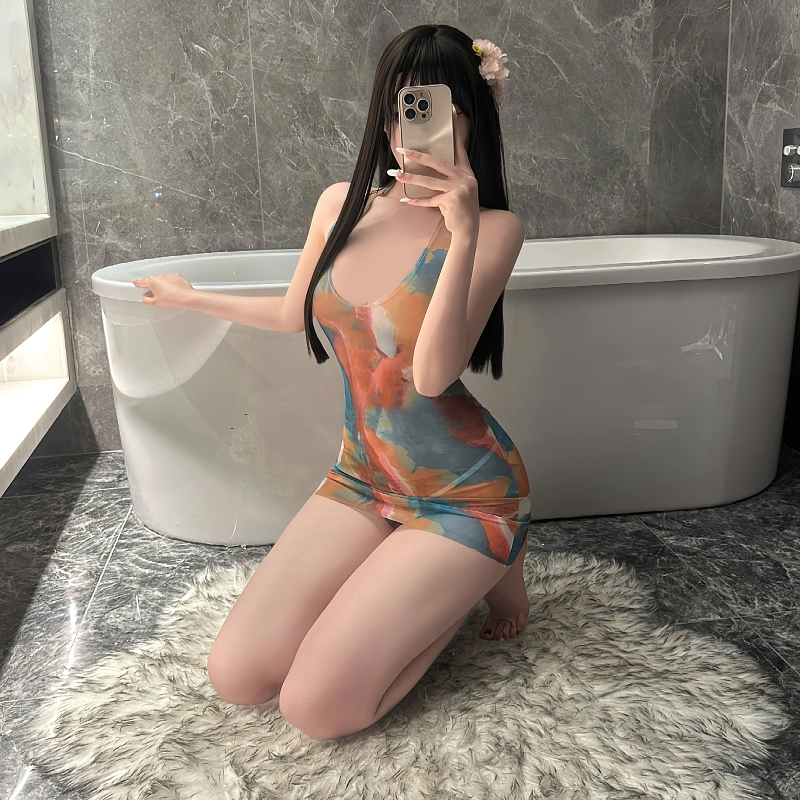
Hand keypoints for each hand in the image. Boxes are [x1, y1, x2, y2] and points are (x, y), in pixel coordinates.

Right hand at [131, 273, 194, 307]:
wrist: (186, 297)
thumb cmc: (172, 299)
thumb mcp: (155, 303)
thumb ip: (146, 300)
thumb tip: (145, 298)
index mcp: (152, 281)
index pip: (141, 281)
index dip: (137, 283)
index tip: (135, 283)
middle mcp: (159, 276)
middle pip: (152, 281)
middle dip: (152, 287)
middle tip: (154, 295)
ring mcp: (168, 275)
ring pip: (161, 279)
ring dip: (162, 285)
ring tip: (166, 294)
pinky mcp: (176, 276)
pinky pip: (170, 279)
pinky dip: (170, 284)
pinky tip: (173, 291)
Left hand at [390, 103, 479, 238]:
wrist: (469, 230)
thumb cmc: (460, 209)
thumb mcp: (458, 190)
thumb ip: (447, 178)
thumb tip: (426, 170)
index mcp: (466, 172)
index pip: (459, 146)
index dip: (454, 129)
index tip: (449, 111)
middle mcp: (464, 178)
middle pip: (438, 162)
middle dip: (418, 155)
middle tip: (403, 150)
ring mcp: (459, 189)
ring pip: (429, 181)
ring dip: (410, 178)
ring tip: (395, 174)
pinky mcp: (451, 201)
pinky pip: (429, 200)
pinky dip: (417, 201)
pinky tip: (405, 199)